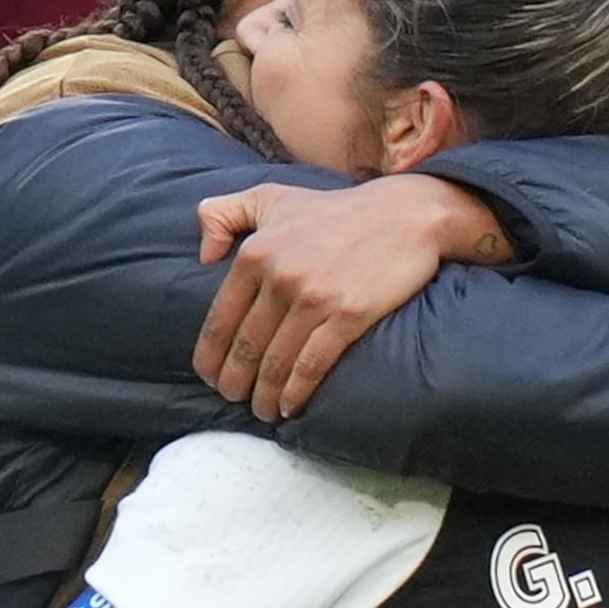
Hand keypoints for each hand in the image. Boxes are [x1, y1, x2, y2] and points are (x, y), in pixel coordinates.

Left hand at [193, 175, 512, 420]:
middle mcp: (280, 278)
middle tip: (233, 398)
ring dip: (264, 396)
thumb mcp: (272, 197)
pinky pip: (312, 365)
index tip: (209, 377)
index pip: (220, 319)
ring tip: (262, 410)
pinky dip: (296, 392)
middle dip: (234, 382)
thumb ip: (224, 214)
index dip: (210, 356)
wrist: (406, 214)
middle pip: (246, 347)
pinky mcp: (349, 316)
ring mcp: (315, 299)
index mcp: (256, 253)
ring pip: (276, 362)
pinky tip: (290, 406)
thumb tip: (203, 256)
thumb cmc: (335, 210)